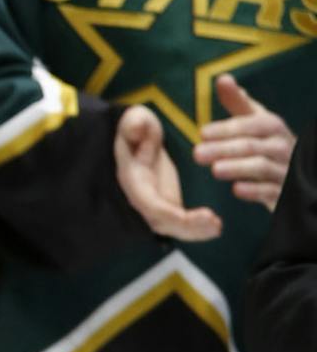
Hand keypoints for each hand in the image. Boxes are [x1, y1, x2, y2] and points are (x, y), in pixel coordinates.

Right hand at [115, 104, 220, 242]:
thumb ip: (134, 123)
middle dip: (187, 227)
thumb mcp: (135, 120)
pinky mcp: (167, 203)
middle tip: (214, 224)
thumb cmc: (138, 127)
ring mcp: (155, 202)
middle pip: (162, 222)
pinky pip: (181, 222)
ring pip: (173, 226)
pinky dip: (197, 227)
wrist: (139, 135)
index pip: (149, 204)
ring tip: (218, 227)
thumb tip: (137, 127)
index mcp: (134, 180)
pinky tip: (215, 226)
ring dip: (195, 231)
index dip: (168, 213)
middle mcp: (143, 197)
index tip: (190, 215)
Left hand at [192, 75, 294, 211]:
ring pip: (262, 167)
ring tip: (214, 170)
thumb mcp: (256, 122)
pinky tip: (236, 189)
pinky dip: (254, 190)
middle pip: (252, 146)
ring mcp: (285, 169)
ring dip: (237, 167)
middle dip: (224, 148)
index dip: (227, 128)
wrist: (295, 174)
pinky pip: (271, 190)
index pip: (251, 124)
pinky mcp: (284, 192)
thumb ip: (238, 104)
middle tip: (197, 154)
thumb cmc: (268, 144)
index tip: (202, 133)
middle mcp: (282, 146)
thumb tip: (222, 79)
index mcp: (272, 127)